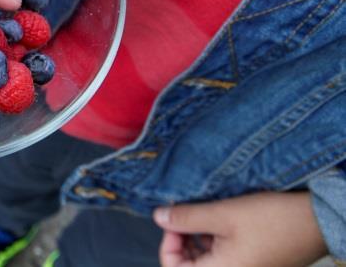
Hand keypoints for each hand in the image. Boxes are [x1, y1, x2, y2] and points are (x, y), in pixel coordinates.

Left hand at [154, 192, 327, 266]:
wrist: (316, 222)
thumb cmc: (272, 219)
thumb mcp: (223, 214)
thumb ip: (186, 218)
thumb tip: (159, 217)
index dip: (167, 245)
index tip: (173, 221)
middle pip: (189, 266)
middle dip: (181, 242)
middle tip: (186, 215)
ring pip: (204, 261)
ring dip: (197, 241)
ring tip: (204, 216)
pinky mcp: (250, 264)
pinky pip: (221, 258)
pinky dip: (213, 242)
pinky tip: (219, 222)